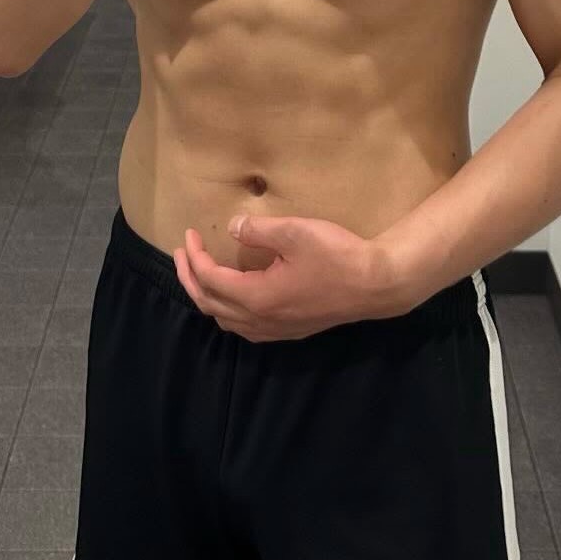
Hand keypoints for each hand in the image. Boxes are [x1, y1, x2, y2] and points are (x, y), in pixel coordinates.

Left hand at [173, 212, 400, 342]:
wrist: (377, 284)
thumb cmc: (337, 256)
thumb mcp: (295, 232)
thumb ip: (258, 230)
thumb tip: (233, 228)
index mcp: (256, 297)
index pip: (210, 280)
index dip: (194, 257)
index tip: (189, 234)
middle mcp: (261, 320)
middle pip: (210, 305)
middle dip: (190, 278)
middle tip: (183, 253)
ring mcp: (276, 330)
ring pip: (226, 321)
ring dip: (207, 296)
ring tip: (202, 273)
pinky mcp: (290, 331)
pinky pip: (245, 327)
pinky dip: (227, 310)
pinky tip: (234, 296)